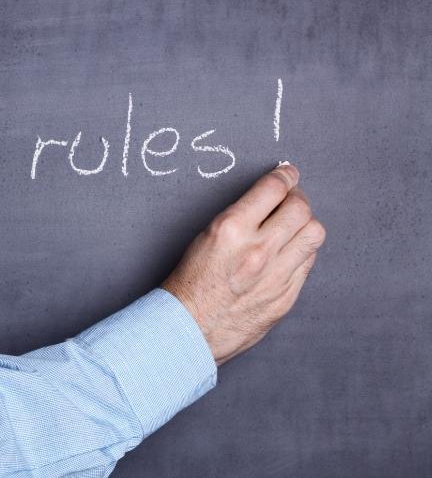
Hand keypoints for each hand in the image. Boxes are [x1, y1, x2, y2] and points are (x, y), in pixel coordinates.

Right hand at [162, 163, 325, 364]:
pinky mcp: (285, 296)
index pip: (273, 189)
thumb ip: (240, 219)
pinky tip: (289, 252)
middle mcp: (257, 250)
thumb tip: (269, 201)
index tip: (288, 173)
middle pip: (300, 208)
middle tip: (292, 198)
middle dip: (298, 197)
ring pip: (314, 234)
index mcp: (231, 230)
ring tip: (294, 226)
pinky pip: (308, 264)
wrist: (187, 328)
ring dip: (306, 224)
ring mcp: (276, 276)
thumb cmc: (189, 283)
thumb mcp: (205, 237)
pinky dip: (302, 252)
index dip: (285, 176)